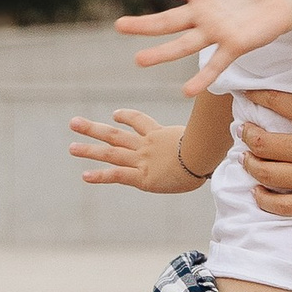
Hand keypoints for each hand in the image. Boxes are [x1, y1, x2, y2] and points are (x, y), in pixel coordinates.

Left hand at [69, 108, 197, 194]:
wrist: (202, 156)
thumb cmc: (209, 147)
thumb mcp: (204, 134)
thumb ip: (202, 132)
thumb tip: (220, 126)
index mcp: (160, 134)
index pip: (139, 121)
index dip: (125, 116)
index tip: (115, 114)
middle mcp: (146, 145)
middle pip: (115, 134)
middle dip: (93, 129)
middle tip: (74, 123)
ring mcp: (142, 160)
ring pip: (110, 152)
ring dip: (89, 150)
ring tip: (71, 148)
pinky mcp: (143, 177)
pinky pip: (117, 175)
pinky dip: (100, 175)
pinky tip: (85, 176)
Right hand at [117, 0, 291, 96]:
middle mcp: (202, 13)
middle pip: (168, 20)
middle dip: (144, 25)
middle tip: (118, 26)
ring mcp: (215, 31)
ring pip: (184, 44)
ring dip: (162, 53)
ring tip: (138, 60)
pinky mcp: (233, 45)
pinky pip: (215, 64)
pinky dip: (201, 78)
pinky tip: (186, 91)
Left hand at [240, 49, 291, 222]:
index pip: (282, 104)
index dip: (258, 97)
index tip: (245, 93)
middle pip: (265, 143)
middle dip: (247, 133)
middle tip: (242, 128)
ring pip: (269, 174)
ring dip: (250, 164)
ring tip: (246, 157)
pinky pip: (284, 206)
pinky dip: (265, 198)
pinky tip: (258, 191)